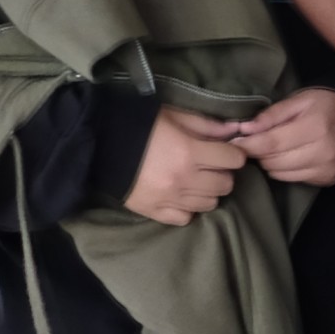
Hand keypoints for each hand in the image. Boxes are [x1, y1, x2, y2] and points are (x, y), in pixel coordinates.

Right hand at [124, 109, 248, 226]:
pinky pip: (185, 217)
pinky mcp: (154, 212)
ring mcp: (169, 199)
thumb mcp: (174, 115)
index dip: (232, 153)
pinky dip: (187, 208)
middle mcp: (183, 179)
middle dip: (222, 173)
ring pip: (210, 203)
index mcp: (189, 152)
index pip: (234, 159)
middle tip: (209, 165)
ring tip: (195, 180)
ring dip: (207, 191)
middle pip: (225, 184)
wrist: (98, 145)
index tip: (224, 151)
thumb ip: (206, 124)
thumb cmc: (140, 126)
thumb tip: (236, 130)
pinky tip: (181, 195)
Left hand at [229, 85, 334, 190]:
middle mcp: (325, 151)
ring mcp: (328, 168)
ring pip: (281, 174)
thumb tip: (243, 129)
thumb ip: (271, 115)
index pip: (271, 143)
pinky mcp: (329, 178)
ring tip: (273, 149)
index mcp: (316, 127)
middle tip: (256, 142)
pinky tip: (290, 157)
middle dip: (259, 153)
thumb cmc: (324, 104)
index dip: (248, 144)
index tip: (234, 142)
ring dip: (271, 163)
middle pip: (274, 161)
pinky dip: (286, 170)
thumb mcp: (298, 100)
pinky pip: (294, 179)